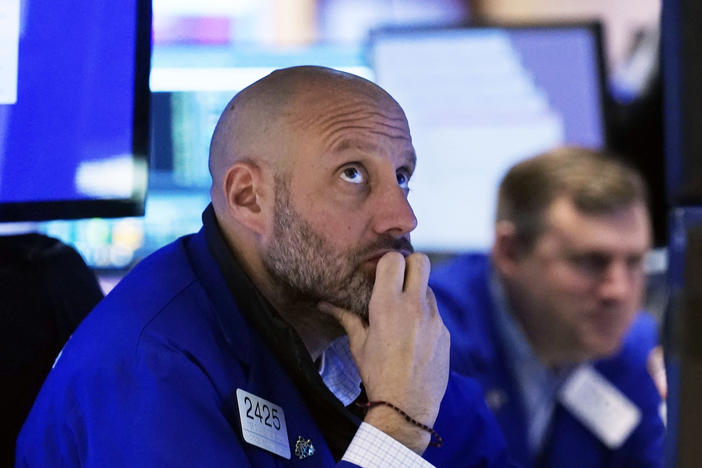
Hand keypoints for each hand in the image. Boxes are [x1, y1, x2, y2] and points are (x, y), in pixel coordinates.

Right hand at [319, 252, 449, 453]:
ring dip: (418, 293)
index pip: (394, 260)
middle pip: (422, 261)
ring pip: (429, 288)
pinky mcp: (445, 333)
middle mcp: (414, 307)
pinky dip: (426, 317)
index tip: (381, 274)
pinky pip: (436, 313)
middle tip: (399, 282)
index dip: (387, 263)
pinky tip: (415, 337)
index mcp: (388, 305)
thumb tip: (323, 304)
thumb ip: (346, 317)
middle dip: (410, 266)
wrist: (405, 407)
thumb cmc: (376, 374)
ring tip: (404, 315)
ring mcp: (434, 319)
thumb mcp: (358, 344)